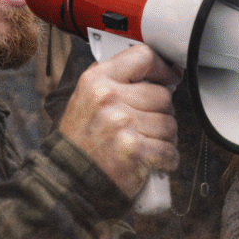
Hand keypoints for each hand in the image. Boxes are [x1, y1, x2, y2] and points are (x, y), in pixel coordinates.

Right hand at [57, 44, 179, 198]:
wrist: (69, 182)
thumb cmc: (80, 144)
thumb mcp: (85, 100)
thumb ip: (113, 82)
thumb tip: (152, 73)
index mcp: (97, 81)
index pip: (142, 56)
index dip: (162, 68)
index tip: (170, 77)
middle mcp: (108, 98)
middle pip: (162, 96)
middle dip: (161, 114)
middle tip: (147, 127)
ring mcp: (122, 124)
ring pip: (169, 124)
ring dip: (165, 138)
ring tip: (146, 145)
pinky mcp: (135, 151)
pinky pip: (169, 149)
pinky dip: (167, 159)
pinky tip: (154, 162)